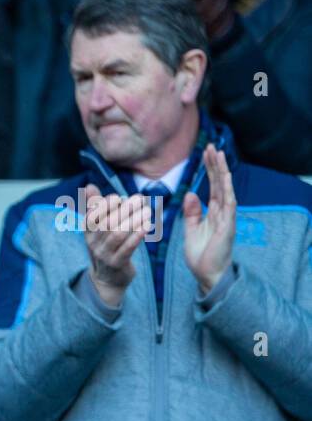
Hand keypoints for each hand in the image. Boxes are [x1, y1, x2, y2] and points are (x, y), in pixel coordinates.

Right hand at [82, 183, 150, 306]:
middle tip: (139, 198)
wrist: (108, 279)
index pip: (92, 216)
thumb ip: (94, 207)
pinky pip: (127, 248)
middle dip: (123, 209)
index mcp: (88, 232)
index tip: (119, 197)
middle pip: (106, 223)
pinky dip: (137, 236)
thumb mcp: (97, 229)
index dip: (105, 205)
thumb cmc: (106, 247)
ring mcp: (104, 254)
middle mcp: (93, 243)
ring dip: (133, 220)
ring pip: (117, 234)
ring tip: (146, 210)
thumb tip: (89, 186)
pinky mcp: (117, 264)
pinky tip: (146, 226)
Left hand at [183, 143, 235, 292]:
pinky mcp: (227, 226)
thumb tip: (191, 193)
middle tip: (211, 146)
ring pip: (225, 189)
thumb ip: (192, 211)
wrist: (206, 274)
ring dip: (222, 172)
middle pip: (219, 183)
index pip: (212, 185)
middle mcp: (222, 211)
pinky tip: (225, 177)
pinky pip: (228, 204)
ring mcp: (226, 217)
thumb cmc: (201, 253)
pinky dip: (227, 190)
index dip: (209, 169)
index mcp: (212, 211)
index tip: (205, 152)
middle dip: (215, 164)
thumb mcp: (191, 229)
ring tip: (218, 154)